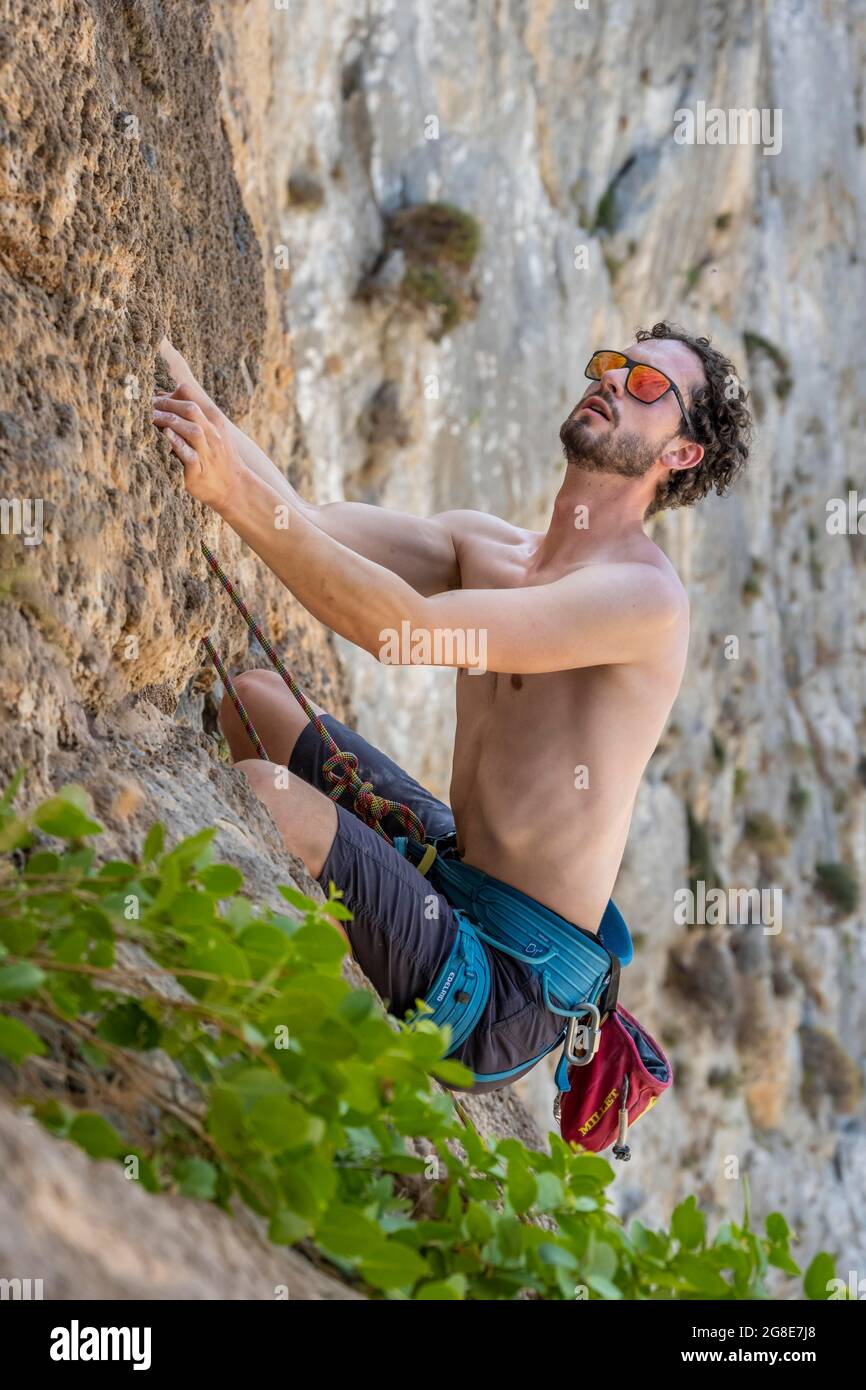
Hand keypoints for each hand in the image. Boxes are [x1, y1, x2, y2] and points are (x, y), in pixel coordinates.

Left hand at [152, 388, 245, 512]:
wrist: (235, 487)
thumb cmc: (217, 457)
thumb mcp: (211, 432)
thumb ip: (191, 415)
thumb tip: (161, 397)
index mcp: (214, 420)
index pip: (191, 395)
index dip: (169, 394)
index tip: (153, 400)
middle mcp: (213, 434)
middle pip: (190, 409)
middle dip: (166, 405)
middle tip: (145, 407)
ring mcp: (208, 452)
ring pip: (192, 430)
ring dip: (169, 421)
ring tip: (150, 418)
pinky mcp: (199, 471)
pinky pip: (190, 455)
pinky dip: (178, 444)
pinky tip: (166, 436)